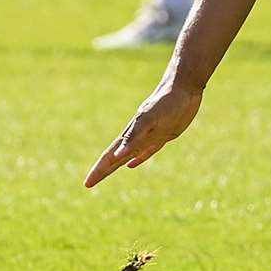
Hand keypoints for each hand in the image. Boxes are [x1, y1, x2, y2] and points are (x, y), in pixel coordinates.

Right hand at [84, 81, 202, 187]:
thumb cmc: (167, 102)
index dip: (99, 170)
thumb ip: (135, 136)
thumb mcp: (151, 119)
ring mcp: (149, 135)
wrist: (183, 86)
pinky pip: (147, 151)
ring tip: (105, 174)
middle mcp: (137, 136)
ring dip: (116, 165)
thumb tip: (118, 155)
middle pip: (116, 157)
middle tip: (88, 184)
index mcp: (132, 133)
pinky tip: (131, 165)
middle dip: (102, 171)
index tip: (87, 184)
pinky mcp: (163, 134)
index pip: (110, 156)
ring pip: (129, 155)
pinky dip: (138, 159)